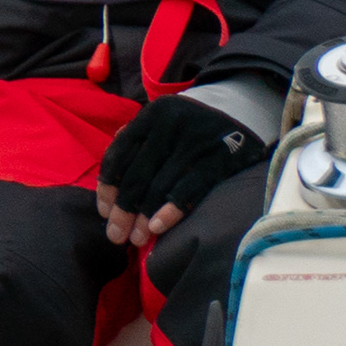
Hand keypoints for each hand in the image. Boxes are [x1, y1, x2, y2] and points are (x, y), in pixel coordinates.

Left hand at [96, 94, 262, 245]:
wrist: (241, 107)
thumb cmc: (189, 124)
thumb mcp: (160, 122)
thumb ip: (135, 142)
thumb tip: (108, 181)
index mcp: (150, 116)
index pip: (118, 156)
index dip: (107, 188)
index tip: (104, 213)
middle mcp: (169, 125)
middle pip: (137, 176)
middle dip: (123, 210)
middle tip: (116, 236)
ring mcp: (196, 140)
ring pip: (160, 186)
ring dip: (144, 218)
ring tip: (137, 239)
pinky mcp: (220, 156)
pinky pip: (190, 188)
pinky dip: (171, 210)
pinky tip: (158, 227)